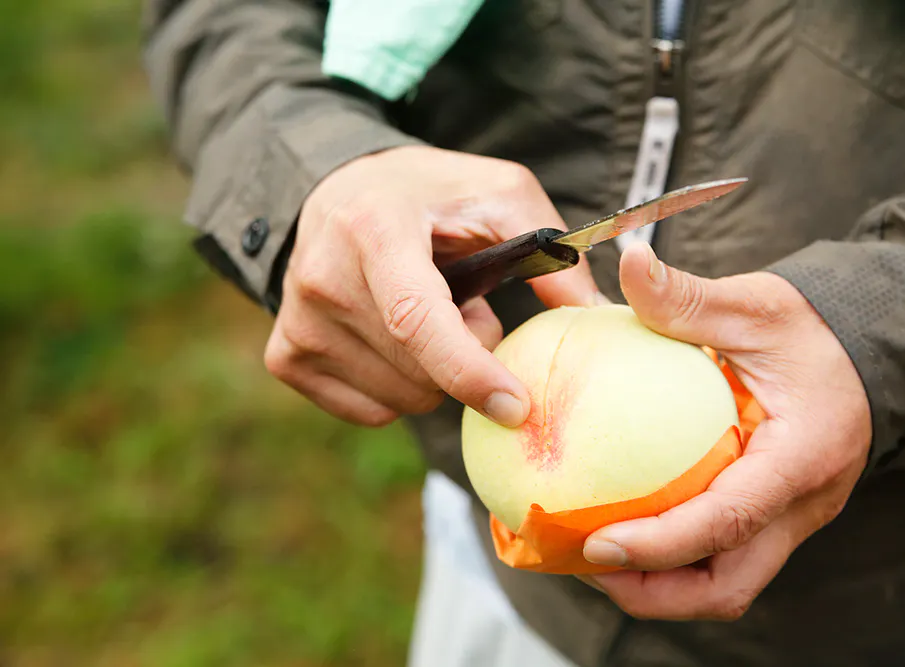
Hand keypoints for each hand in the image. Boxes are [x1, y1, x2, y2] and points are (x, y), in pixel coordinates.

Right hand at [265, 146, 603, 427]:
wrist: (340, 191)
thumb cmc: (429, 194)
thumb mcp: (499, 195)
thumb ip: (552, 250)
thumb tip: (596, 318)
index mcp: (373, 230)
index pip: (417, 320)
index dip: (470, 372)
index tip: (516, 408)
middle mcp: (322, 277)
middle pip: (417, 371)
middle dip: (466, 356)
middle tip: (467, 307)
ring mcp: (297, 321)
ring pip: (398, 398)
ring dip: (433, 373)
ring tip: (429, 316)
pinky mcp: (286, 354)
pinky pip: (367, 410)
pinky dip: (399, 389)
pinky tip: (397, 341)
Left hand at [578, 243, 871, 620]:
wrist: (867, 348)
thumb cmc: (812, 328)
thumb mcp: (754, 306)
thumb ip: (689, 296)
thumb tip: (630, 262)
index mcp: (803, 455)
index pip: (730, 519)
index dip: (661, 544)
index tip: (598, 546)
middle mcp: (804, 503)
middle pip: (728, 585)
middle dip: (653, 592)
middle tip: (584, 561)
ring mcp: (792, 518)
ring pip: (726, 584)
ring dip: (660, 585)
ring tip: (593, 557)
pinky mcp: (776, 517)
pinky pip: (723, 557)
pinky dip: (674, 560)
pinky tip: (626, 527)